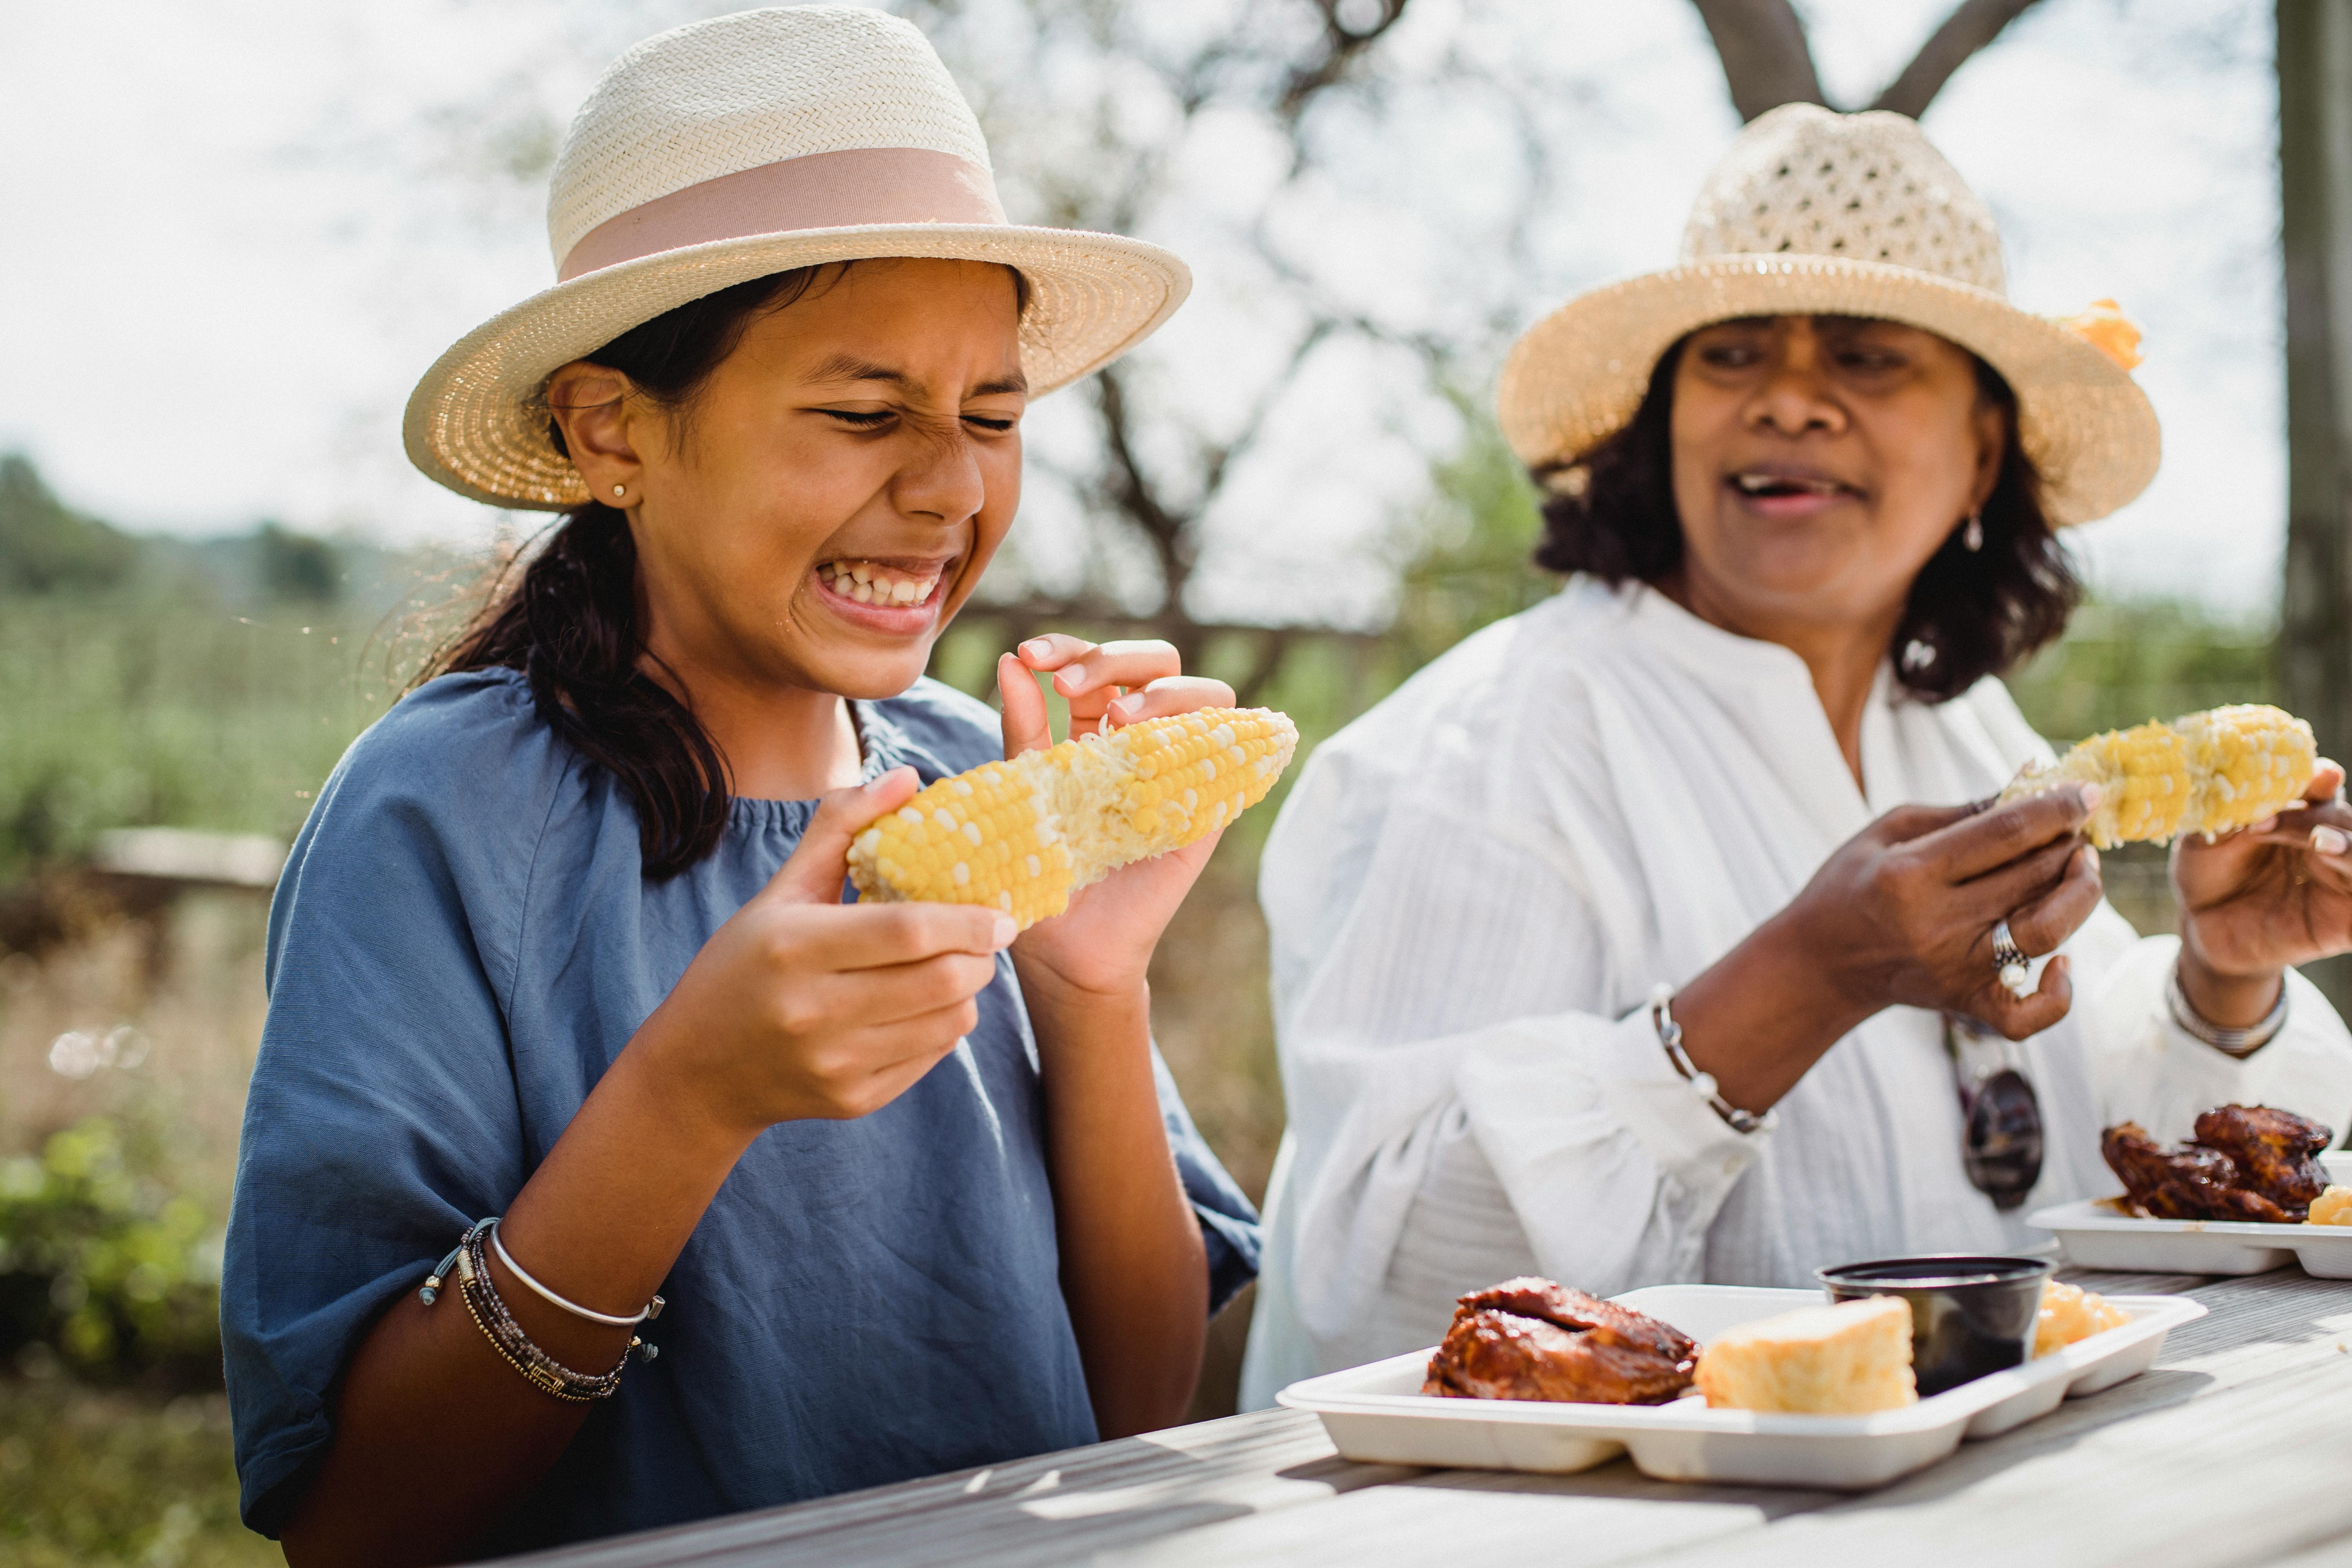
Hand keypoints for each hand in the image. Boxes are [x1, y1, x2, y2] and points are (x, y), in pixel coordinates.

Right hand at [633, 769, 1013, 1134]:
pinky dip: (944, 1027)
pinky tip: (921, 1006)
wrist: (698, 1072)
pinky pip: (933, 1057)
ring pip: (949, 1023)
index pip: (908, 932)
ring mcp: (836, 1064)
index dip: (968, 921)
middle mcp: (815, 1012)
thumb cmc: (743, 966)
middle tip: (985, 938)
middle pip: (941, 980)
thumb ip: (841, 828)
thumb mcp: (779, 893)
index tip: (1000, 913)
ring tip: (954, 967)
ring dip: (968, 991)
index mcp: (795, 948)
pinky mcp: (854, 1100)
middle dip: (980, 956)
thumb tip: (907, 777)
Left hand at [997, 635, 1235, 997]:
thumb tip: (1009, 662)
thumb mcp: (1024, 788)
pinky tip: (1170, 740)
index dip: (1070, 646)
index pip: (1097, 665)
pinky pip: (1234, 752)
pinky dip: (1217, 730)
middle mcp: (1142, 743)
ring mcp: (1181, 771)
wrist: (1065, 949)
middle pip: (1156, 663)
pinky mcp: (1208, 809)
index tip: (1030, 655)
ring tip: (1122, 716)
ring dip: (1165, 691)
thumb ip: (1022, 728)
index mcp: (1094, 732)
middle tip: (1070, 685)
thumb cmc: (1037, 872)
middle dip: (1114, 658)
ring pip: (1204, 694)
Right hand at [1790, 785, 2103, 1039]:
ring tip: (2080, 869)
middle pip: (2034, 876)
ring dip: (2079, 894)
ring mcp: (1953, 968)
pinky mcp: (1964, 1003)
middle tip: (2077, 827)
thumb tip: (2031, 780)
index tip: (2087, 790)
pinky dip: (2059, 993)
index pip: (2005, 832)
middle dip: (2069, 842)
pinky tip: (2062, 961)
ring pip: (2047, 931)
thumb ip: (1963, 812)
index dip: (2056, 807)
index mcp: (1910, 873)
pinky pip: (2029, 1014)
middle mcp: (1936, 923)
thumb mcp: (1890, 831)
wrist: (1819, 963)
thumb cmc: (1854, 884)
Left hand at [2173, 759, 2351, 1026]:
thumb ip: (2232, 811)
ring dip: (2343, 841)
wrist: (2202, 927)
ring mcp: (2338, 877)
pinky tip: (2329, 857)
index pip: (2321, 786)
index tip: (2312, 773)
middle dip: (2317, 813)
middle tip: (2277, 815)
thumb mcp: (2210, 838)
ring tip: (2317, 839)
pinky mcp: (2344, 917)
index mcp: (2299, 813)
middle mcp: (2325, 839)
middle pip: (2340, 816)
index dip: (2317, 778)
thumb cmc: (2206, 874)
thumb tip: (2252, 778)